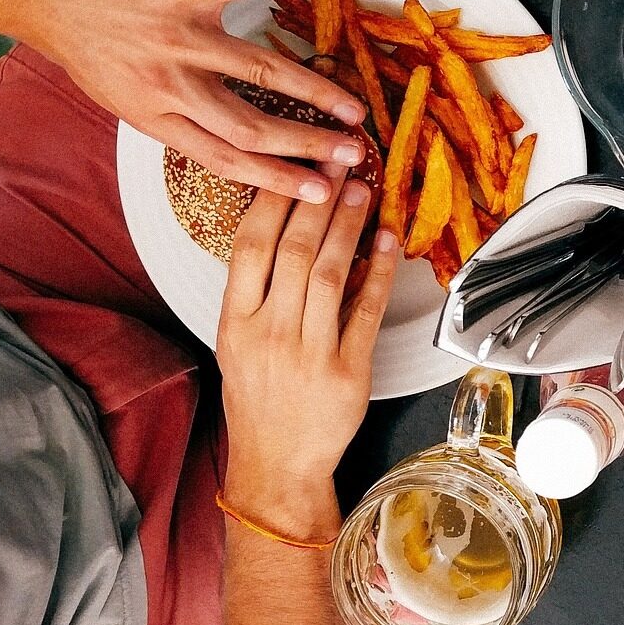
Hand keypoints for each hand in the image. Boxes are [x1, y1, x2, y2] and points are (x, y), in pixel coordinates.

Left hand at [14, 0, 365, 200]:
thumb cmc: (74, 35)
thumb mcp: (117, 91)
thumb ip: (167, 107)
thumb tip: (216, 123)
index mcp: (154, 116)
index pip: (225, 159)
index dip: (278, 179)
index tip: (319, 193)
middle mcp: (169, 85)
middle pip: (251, 127)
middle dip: (308, 145)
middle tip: (353, 154)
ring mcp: (176, 38)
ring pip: (259, 71)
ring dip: (314, 90)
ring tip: (353, 105)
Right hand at [216, 174, 397, 540]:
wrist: (277, 463)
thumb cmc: (258, 398)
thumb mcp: (237, 341)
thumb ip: (256, 290)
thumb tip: (286, 226)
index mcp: (235, 321)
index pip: (250, 245)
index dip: (274, 199)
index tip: (295, 165)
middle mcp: (269, 332)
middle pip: (295, 251)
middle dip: (319, 200)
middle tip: (338, 161)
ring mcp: (309, 352)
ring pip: (332, 273)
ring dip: (349, 226)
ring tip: (362, 190)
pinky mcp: (348, 371)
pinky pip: (367, 311)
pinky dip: (380, 272)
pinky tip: (388, 241)